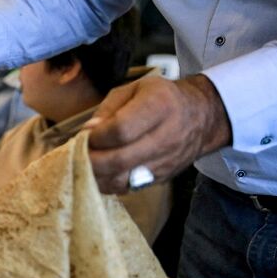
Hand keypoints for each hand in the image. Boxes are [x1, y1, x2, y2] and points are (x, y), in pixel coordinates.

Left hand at [87, 74, 231, 193]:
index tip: (84, 136)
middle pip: (120, 159)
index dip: (96, 137)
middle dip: (90, 161)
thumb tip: (88, 131)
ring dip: (96, 176)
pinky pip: (129, 188)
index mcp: (159, 105)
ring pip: (122, 179)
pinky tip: (98, 174)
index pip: (121, 130)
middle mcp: (167, 136)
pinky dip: (108, 184)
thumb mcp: (134, 89)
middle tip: (75, 156)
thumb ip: (108, 109)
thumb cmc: (161, 98)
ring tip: (83, 166)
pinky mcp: (162, 177)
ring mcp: (166, 161)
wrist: (201, 116)